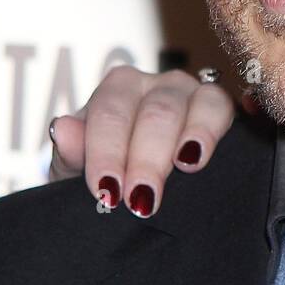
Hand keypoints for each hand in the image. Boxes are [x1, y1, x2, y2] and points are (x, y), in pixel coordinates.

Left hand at [48, 66, 240, 216]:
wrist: (137, 187)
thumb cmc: (109, 175)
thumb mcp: (79, 173)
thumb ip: (71, 154)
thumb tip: (63, 129)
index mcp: (117, 90)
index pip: (110, 113)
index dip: (107, 152)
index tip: (106, 190)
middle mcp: (155, 84)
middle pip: (155, 112)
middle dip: (146, 158)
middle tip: (139, 200)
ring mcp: (190, 93)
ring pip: (193, 104)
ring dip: (187, 139)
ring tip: (183, 169)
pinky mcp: (219, 109)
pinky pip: (221, 107)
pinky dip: (211, 129)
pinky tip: (200, 157)